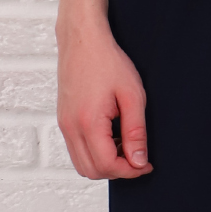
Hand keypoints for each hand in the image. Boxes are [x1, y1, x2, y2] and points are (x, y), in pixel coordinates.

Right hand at [55, 20, 153, 181]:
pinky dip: (94, 153)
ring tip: (124, 144)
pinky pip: (76, 149)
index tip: (147, 164)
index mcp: (88, 122)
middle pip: (91, 171)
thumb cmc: (108, 61)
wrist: (82, 39)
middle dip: (117, 171)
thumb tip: (139, 162)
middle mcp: (70, 127)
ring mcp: (63, 124)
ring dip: (105, 163)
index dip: (131, 171)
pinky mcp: (63, 120)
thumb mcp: (132, 95)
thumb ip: (136, 132)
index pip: (107, 165)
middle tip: (138, 157)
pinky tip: (111, 136)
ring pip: (81, 164)